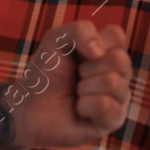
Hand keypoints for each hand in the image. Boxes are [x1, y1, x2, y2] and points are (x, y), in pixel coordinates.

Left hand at [11, 19, 131, 148]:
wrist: (30, 108)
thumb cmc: (45, 73)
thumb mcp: (55, 40)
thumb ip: (80, 30)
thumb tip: (100, 52)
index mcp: (108, 49)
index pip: (117, 35)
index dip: (95, 42)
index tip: (78, 53)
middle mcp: (119, 71)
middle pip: (119, 59)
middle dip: (87, 68)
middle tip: (76, 76)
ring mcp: (119, 96)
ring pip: (112, 83)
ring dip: (84, 88)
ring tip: (76, 94)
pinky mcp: (114, 119)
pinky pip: (107, 106)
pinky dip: (85, 106)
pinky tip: (80, 109)